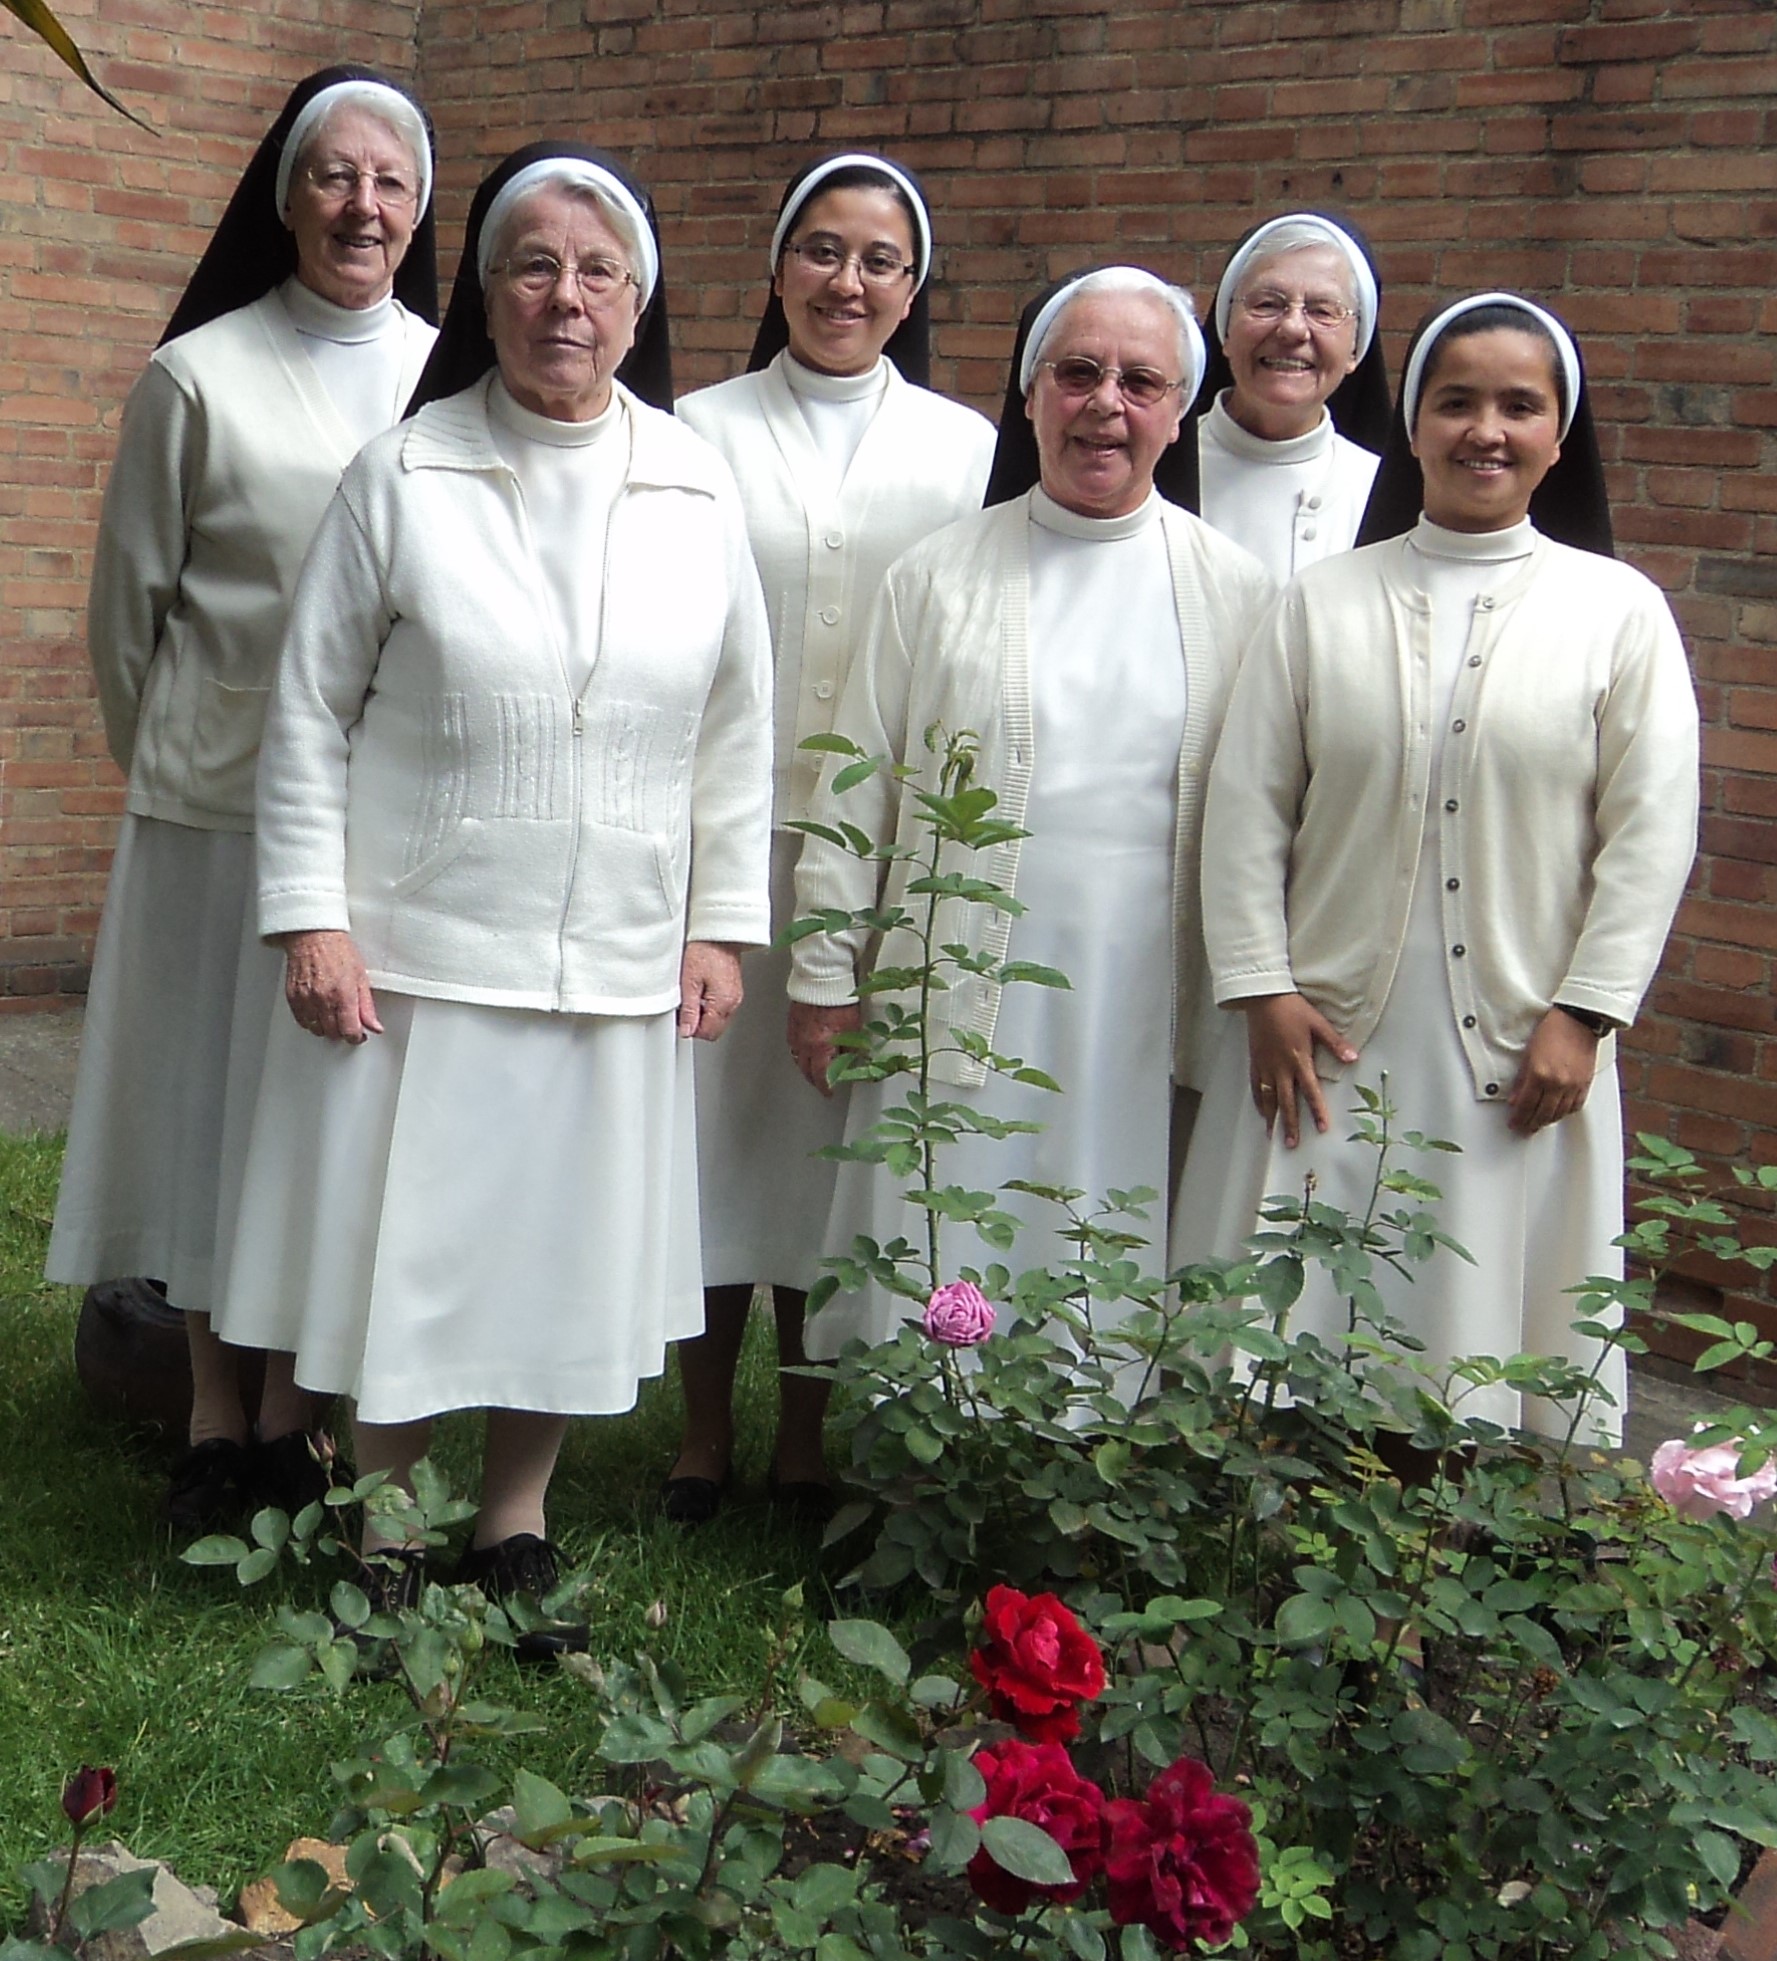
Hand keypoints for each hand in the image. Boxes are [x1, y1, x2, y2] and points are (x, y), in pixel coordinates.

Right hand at [279, 929, 381, 1043]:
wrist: (313, 936)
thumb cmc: (337, 950)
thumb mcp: (361, 977)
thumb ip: (367, 1006)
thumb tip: (374, 1026)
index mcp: (343, 994)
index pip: (349, 1031)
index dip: (356, 1037)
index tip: (359, 1034)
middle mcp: (323, 999)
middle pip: (333, 1033)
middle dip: (342, 1031)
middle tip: (347, 1023)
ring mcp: (306, 999)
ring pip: (316, 1029)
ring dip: (326, 1028)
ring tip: (333, 1016)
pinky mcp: (292, 997)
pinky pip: (302, 1021)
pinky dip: (311, 1021)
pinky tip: (319, 1012)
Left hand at [678, 942, 743, 1040]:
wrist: (718, 933)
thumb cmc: (705, 950)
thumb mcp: (689, 982)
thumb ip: (689, 1010)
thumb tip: (686, 1030)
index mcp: (723, 1003)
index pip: (708, 1033)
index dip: (691, 1029)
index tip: (681, 1019)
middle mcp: (733, 1002)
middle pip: (714, 1029)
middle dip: (698, 1024)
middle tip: (684, 1008)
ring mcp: (735, 996)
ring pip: (718, 1019)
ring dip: (704, 1014)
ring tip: (692, 995)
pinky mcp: (734, 989)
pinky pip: (721, 1007)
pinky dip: (710, 1005)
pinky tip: (701, 990)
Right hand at [788, 999, 861, 1094]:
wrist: (822, 980)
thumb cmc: (838, 1000)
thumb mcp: (853, 1028)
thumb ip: (852, 1049)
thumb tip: (856, 1061)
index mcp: (820, 1047)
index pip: (821, 1076)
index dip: (825, 1087)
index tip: (829, 1092)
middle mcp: (804, 1043)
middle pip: (806, 1069)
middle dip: (813, 1079)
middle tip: (820, 1084)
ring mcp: (796, 1033)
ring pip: (797, 1058)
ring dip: (805, 1066)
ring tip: (812, 1069)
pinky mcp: (791, 1022)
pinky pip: (792, 1043)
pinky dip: (799, 1051)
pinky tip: (804, 1049)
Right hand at [1242, 993, 1358, 1148]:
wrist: (1263, 997)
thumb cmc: (1292, 1009)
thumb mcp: (1318, 1023)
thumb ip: (1335, 1043)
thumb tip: (1353, 1058)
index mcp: (1299, 1059)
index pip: (1310, 1091)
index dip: (1317, 1111)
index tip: (1322, 1128)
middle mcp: (1281, 1067)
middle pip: (1286, 1101)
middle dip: (1290, 1124)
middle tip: (1292, 1144)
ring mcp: (1266, 1065)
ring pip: (1268, 1098)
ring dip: (1272, 1117)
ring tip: (1272, 1135)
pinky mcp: (1255, 1061)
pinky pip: (1257, 1086)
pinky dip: (1259, 1100)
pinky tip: (1261, 1111)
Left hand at [1507, 1007, 1599, 1134]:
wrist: (1578, 1021)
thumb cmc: (1551, 1032)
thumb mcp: (1528, 1054)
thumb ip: (1522, 1080)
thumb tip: (1515, 1100)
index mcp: (1540, 1074)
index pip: (1526, 1105)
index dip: (1519, 1118)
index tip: (1513, 1124)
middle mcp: (1557, 1083)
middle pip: (1543, 1113)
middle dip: (1531, 1124)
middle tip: (1524, 1129)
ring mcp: (1573, 1085)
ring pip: (1559, 1113)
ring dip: (1547, 1121)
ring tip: (1538, 1124)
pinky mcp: (1586, 1083)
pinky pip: (1575, 1106)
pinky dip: (1565, 1113)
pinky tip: (1557, 1114)